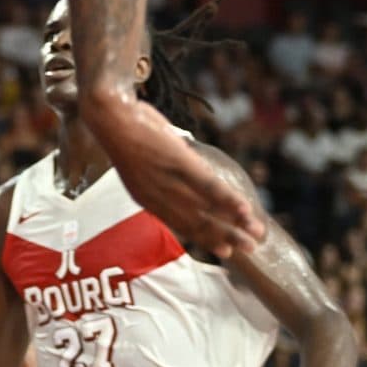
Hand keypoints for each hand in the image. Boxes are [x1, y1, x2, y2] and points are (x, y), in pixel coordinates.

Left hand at [77, 93, 261, 257]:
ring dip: (233, 224)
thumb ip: (160, 176)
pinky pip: (208, 187)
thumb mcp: (139, 164)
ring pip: (206, 210)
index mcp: (146, 198)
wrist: (110, 115)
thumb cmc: (125, 132)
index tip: (224, 251)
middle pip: (197, 223)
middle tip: (248, 249)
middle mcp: (157, 196)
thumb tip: (181, 174)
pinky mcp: (178, 162)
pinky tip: (245, 209)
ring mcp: (168, 180)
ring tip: (255, 235)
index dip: (204, 238)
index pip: (180, 224)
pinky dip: (228, 200)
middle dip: (225, 237)